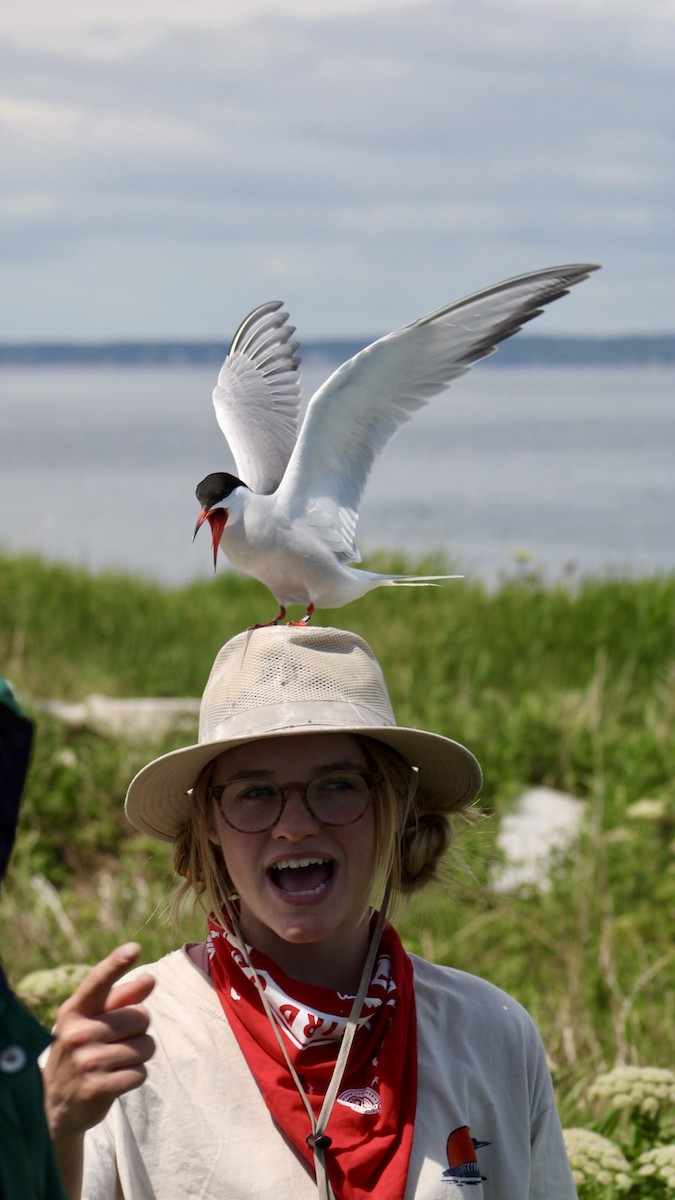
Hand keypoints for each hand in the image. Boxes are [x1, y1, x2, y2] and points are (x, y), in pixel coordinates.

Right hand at [44, 942, 154, 1142]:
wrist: (55, 1105)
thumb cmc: (82, 1051)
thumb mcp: (91, 1022)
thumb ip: (121, 999)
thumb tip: (150, 979)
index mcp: (74, 1011)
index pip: (99, 982)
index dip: (116, 964)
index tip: (134, 948)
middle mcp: (78, 1033)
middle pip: (141, 1017)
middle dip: (138, 1030)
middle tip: (115, 1043)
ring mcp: (86, 1062)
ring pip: (146, 1046)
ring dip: (139, 1056)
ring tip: (115, 1063)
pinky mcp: (97, 1088)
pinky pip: (141, 1073)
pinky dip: (135, 1077)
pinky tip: (114, 1081)